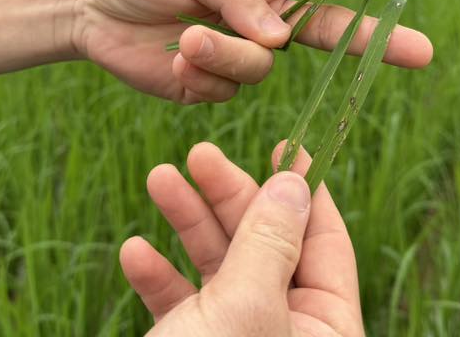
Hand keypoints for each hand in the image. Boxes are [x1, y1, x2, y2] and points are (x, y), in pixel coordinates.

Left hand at [72, 0, 430, 103]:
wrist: (91, 9)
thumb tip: (280, 38)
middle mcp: (266, 13)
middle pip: (334, 29)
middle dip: (377, 40)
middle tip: (423, 51)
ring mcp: (244, 52)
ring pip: (263, 65)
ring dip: (226, 52)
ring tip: (185, 36)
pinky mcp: (216, 86)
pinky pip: (227, 90)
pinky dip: (200, 74)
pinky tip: (174, 58)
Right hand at [120, 141, 363, 335]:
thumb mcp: (245, 309)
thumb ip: (269, 243)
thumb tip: (296, 182)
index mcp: (325, 332)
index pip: (326, 244)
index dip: (306, 190)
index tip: (287, 142)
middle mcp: (287, 336)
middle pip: (266, 246)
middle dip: (230, 198)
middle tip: (199, 154)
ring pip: (221, 270)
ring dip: (187, 225)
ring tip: (158, 178)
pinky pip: (183, 308)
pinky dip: (159, 279)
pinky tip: (134, 252)